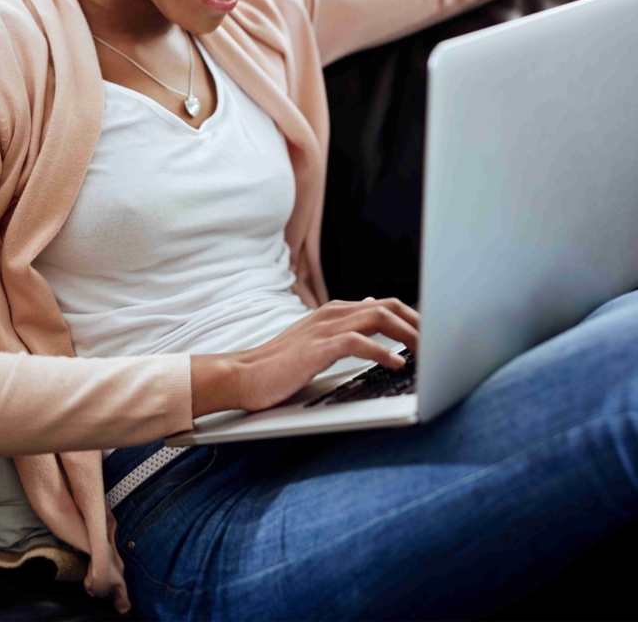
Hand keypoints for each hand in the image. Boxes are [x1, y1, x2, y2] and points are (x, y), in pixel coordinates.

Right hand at [190, 297, 418, 416]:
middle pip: (388, 306)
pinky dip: (382, 351)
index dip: (412, 318)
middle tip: (439, 342)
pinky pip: (358, 343)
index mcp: (334, 312)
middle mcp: (333, 313)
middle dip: (418, 322)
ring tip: (427, 352)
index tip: (433, 335)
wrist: (243, 376)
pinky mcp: (317, 348)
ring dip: (408, 334)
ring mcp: (325, 328)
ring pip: (379, 319)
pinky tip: (396, 364)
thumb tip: (373, 313)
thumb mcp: (317, 342)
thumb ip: (345, 328)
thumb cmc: (280, 366)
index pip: (384, 305)